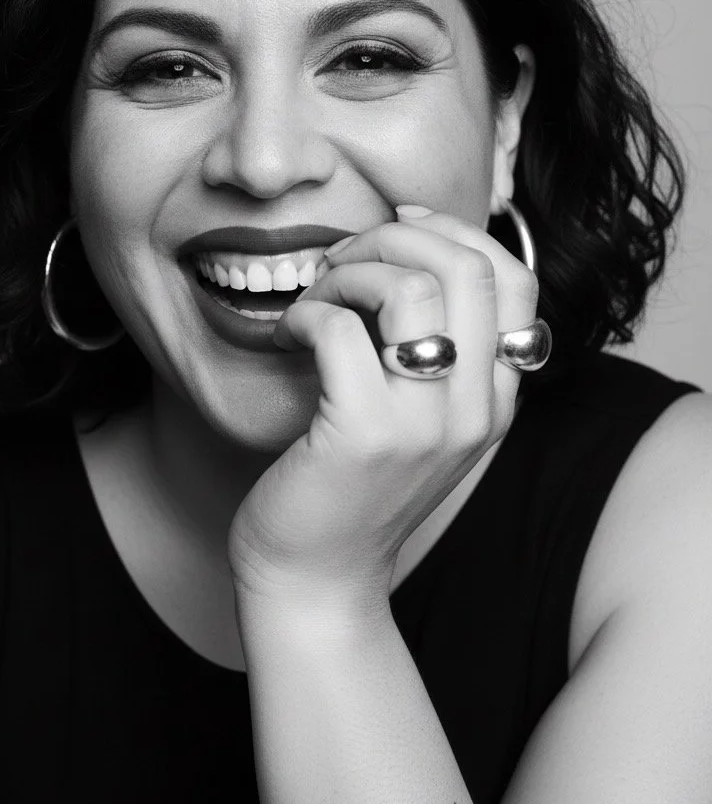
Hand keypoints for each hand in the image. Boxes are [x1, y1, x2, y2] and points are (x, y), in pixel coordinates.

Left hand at [226, 206, 538, 613]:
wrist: (317, 578)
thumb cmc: (353, 485)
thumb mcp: (419, 416)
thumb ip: (438, 348)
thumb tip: (410, 246)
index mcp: (496, 398)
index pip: (514, 279)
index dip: (455, 231)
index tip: (398, 225)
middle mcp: (476, 410)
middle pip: (467, 268)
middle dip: (393, 239)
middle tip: (342, 259)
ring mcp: (425, 425)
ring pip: (409, 289)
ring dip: (348, 272)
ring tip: (316, 297)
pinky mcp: (364, 435)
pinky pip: (340, 331)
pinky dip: (305, 313)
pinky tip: (288, 335)